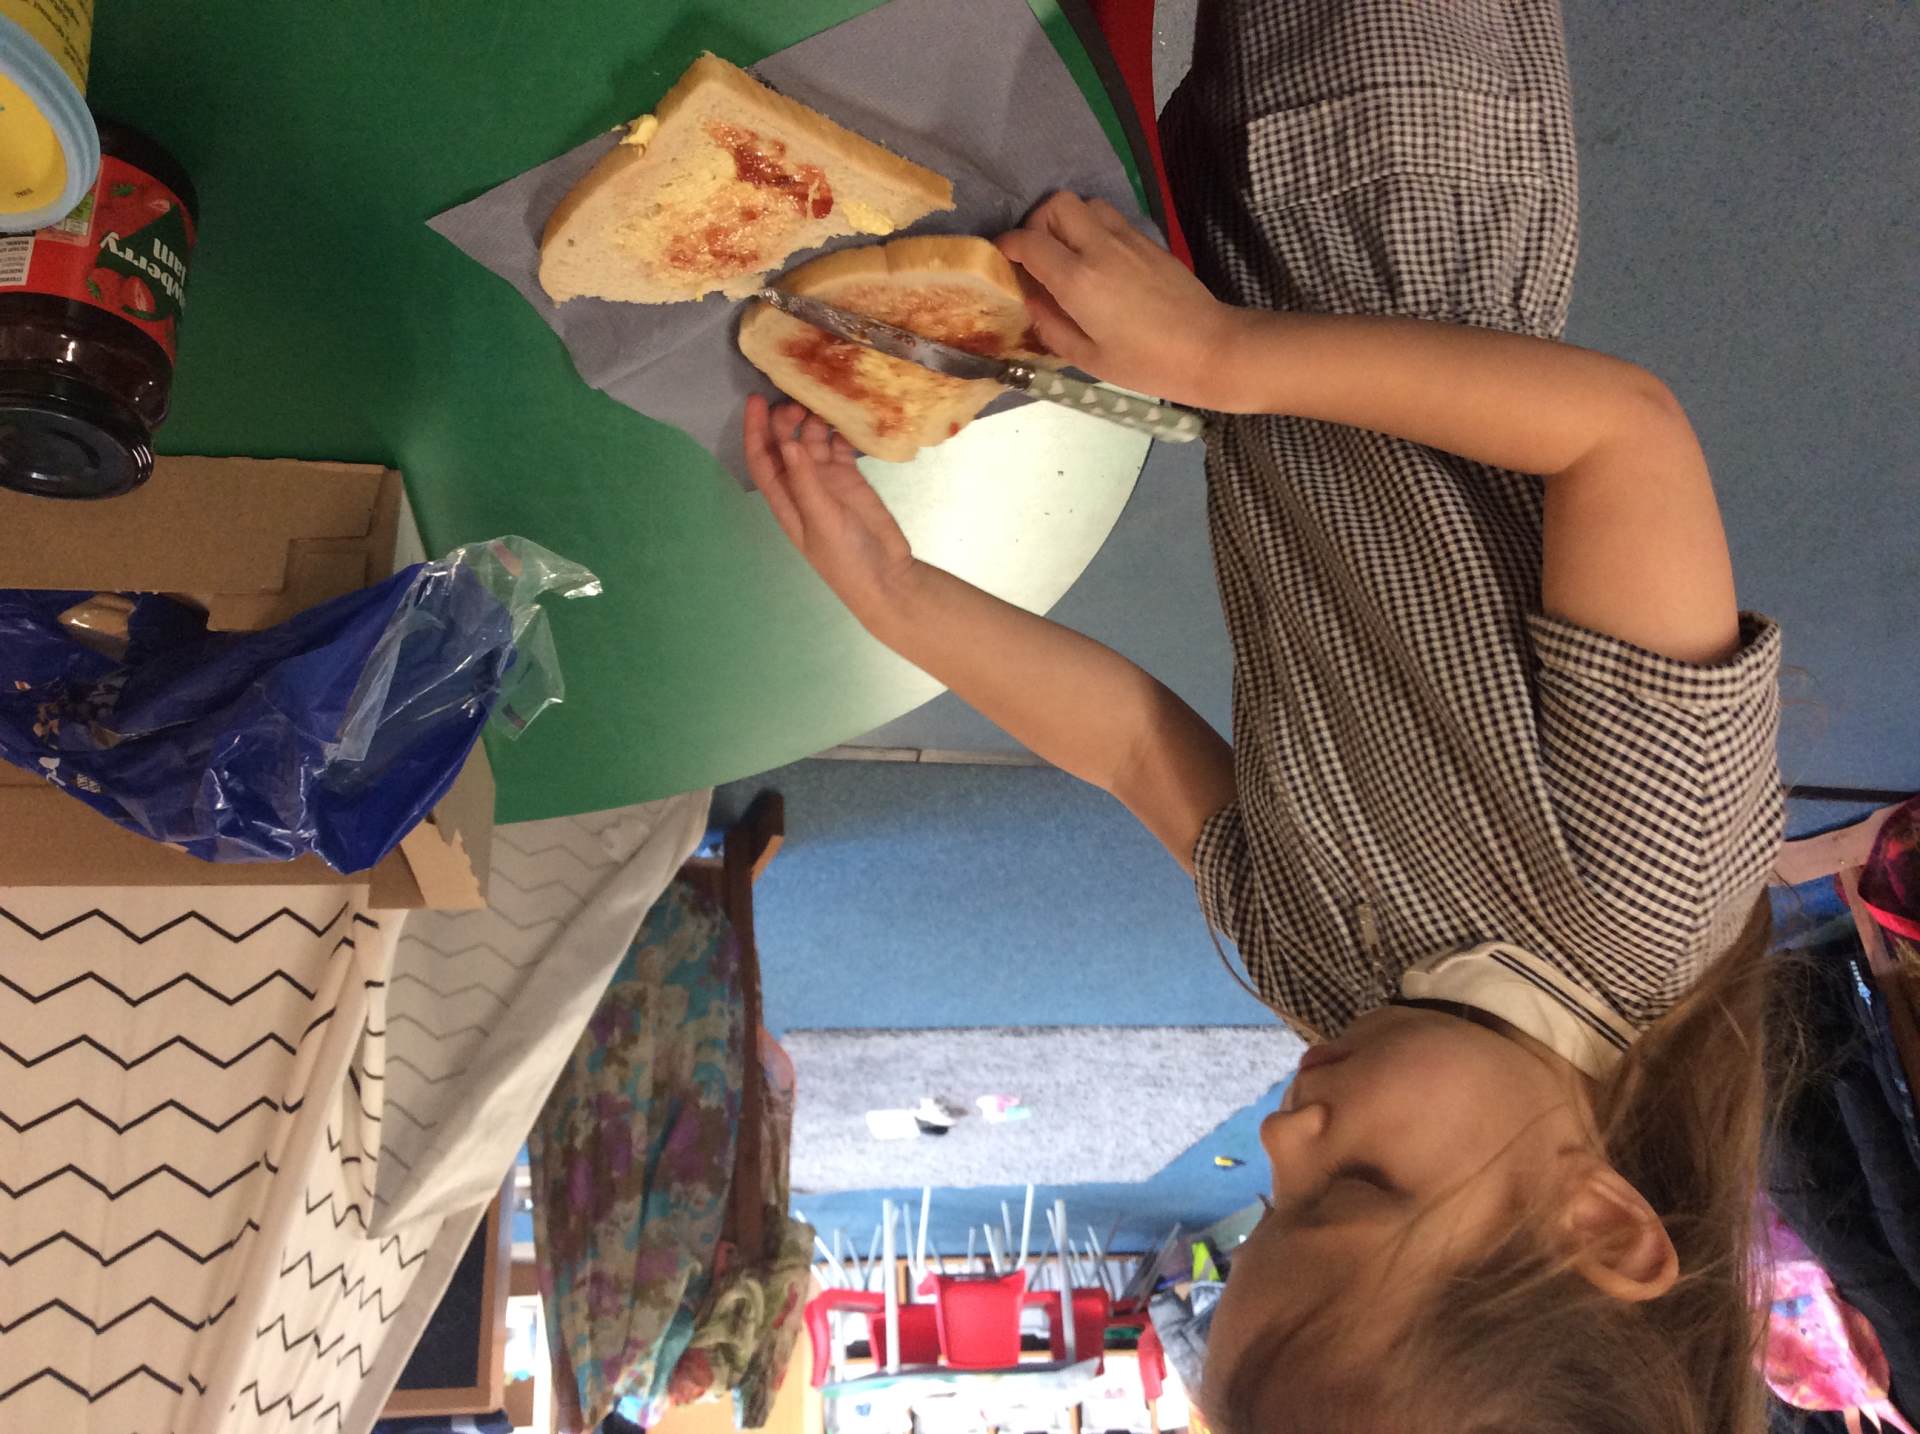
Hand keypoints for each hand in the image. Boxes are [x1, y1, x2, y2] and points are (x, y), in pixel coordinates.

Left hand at [743, 396, 918, 627]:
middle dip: (786, 420)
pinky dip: (842, 431)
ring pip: (813, 440)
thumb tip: (787, 441)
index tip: (756, 400)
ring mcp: (826, 480)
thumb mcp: (821, 520)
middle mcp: (801, 485)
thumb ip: (804, 481)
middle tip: (800, 399)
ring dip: (815, 421)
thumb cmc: (845, 556)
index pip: (762, 459)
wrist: (886, 575)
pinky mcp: (850, 477)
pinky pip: (841, 446)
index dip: (754, 430)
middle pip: (785, 444)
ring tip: (824, 403)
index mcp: (785, 500)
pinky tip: (848, 417)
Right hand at [996, 192, 1245, 409]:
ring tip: (1066, 253)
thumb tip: (1030, 299)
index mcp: (1079, 281)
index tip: (1001, 258)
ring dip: (1067, 220)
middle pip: (1056, 204)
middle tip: (1036, 253)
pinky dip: (1092, 228)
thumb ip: (1051, 324)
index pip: (1029, 243)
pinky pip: (1110, 217)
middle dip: (1036, 222)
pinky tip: (1097, 260)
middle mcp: (1100, 248)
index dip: (1007, 246)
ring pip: (1085, 203)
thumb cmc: (1146, 363)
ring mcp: (1127, 239)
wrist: (1209, 348)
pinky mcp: (1148, 241)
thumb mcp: (1088, 358)